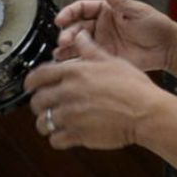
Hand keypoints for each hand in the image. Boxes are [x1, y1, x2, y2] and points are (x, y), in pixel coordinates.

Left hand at [24, 54, 157, 150]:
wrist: (147, 113)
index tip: (29, 87)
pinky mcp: (77, 134)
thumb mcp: (112, 61)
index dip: (30, 83)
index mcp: (73, 73)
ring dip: (45, 124)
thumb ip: (90, 50)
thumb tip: (80, 37)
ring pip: (42, 122)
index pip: (37, 76)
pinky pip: (55, 140)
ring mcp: (70, 115)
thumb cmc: (134, 87)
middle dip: (39, 105)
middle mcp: (67, 93)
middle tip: (45, 107)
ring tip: (53, 124)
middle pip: (37, 101)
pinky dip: (57, 139)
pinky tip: (64, 137)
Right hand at [53, 0, 171, 74]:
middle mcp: (100, 26)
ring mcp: (102, 42)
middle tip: (64, 40)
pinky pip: (87, 57)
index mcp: (106, 11)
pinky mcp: (105, 57)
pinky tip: (68, 62)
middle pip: (76, 27)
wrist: (167, 48)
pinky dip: (76, 60)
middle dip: (67, 33)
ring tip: (60, 53)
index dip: (69, 13)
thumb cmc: (156, 26)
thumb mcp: (136, 10)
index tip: (61, 19)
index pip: (81, 9)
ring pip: (78, 43)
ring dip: (67, 48)